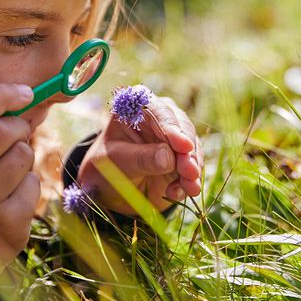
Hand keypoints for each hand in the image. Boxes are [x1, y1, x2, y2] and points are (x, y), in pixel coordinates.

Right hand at [0, 83, 38, 282]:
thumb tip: (21, 96)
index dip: (0, 95)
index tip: (24, 91)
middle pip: (1, 131)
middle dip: (17, 129)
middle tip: (16, 137)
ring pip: (22, 156)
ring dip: (23, 159)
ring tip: (7, 174)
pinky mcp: (4, 222)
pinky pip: (33, 183)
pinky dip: (28, 186)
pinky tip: (11, 200)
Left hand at [76, 94, 202, 214]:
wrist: (110, 189)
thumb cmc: (106, 167)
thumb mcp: (117, 162)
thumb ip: (141, 158)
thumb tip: (169, 157)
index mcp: (136, 107)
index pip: (158, 111)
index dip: (171, 128)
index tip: (182, 146)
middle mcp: (159, 116)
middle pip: (181, 126)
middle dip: (188, 151)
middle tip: (190, 171)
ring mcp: (174, 136)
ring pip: (192, 146)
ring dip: (193, 168)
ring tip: (190, 188)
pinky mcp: (183, 156)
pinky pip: (193, 165)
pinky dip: (190, 180)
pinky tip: (179, 193)